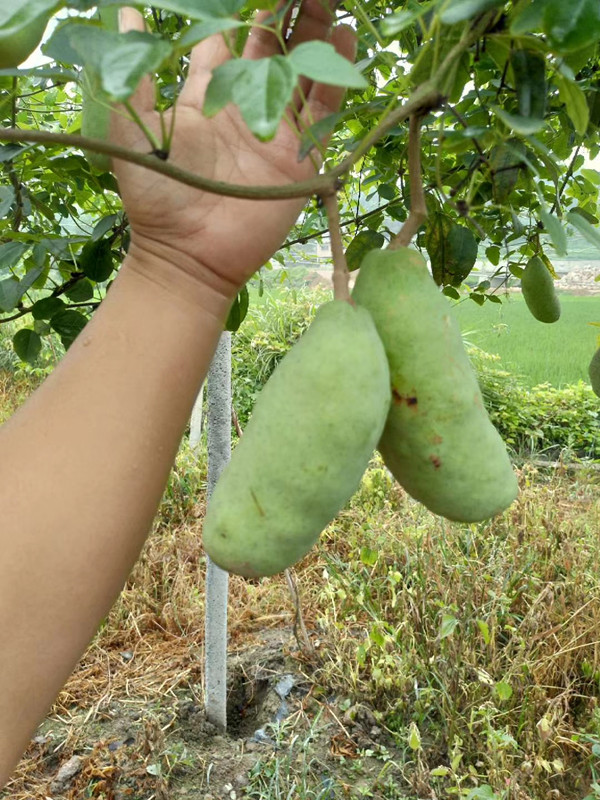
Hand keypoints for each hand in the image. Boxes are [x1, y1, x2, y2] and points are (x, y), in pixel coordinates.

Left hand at [112, 3, 355, 300]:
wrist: (189, 252)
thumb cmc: (157, 194)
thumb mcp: (134, 129)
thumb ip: (136, 75)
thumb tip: (126, 15)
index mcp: (206, 97)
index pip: (225, 41)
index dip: (235, 10)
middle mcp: (245, 107)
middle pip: (271, 48)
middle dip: (284, 11)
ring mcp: (276, 131)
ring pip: (303, 70)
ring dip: (316, 32)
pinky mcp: (300, 157)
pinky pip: (324, 110)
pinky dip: (336, 76)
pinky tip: (346, 36)